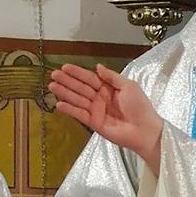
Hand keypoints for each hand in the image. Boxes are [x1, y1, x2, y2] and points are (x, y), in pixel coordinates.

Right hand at [50, 64, 165, 172]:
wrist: (145, 130)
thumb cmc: (140, 107)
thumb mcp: (128, 86)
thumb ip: (111, 77)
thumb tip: (97, 66)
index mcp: (109, 88)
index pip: (90, 78)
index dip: (77, 73)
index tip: (65, 67)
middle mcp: (100, 98)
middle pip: (80, 88)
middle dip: (67, 81)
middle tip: (53, 75)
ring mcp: (96, 111)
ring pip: (77, 99)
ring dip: (64, 93)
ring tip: (51, 86)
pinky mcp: (94, 123)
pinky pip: (79, 114)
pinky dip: (69, 109)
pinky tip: (58, 104)